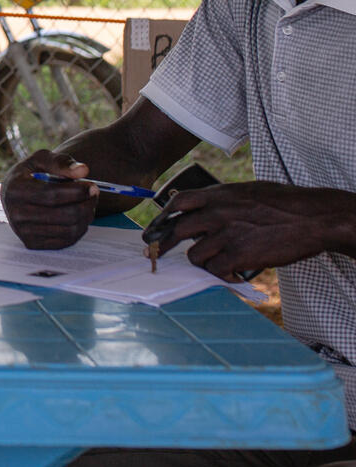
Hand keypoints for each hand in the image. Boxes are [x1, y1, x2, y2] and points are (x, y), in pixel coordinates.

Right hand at [0, 150, 96, 248]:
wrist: (14, 194)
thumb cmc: (31, 174)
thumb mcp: (40, 160)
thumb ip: (61, 162)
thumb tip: (83, 170)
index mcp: (15, 190)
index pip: (52, 195)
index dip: (77, 192)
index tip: (93, 186)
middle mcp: (16, 213)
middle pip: (64, 215)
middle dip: (86, 205)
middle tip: (94, 195)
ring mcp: (23, 231)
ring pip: (68, 230)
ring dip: (86, 217)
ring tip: (88, 204)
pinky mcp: (32, 243)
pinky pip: (66, 241)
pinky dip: (79, 229)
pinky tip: (79, 217)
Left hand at [147, 181, 350, 280]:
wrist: (311, 217)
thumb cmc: (283, 203)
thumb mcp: (245, 191)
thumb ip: (222, 200)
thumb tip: (204, 209)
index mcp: (218, 194)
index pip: (178, 202)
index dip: (162, 217)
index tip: (154, 227)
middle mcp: (217, 212)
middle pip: (176, 230)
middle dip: (163, 244)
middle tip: (155, 253)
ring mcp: (226, 234)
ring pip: (194, 255)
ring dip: (200, 262)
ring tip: (213, 264)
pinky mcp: (239, 255)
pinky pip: (215, 270)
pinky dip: (219, 275)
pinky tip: (229, 275)